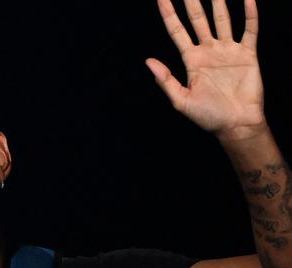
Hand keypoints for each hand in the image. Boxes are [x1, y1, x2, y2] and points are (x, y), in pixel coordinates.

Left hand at [146, 0, 265, 140]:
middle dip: (191, 1)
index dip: (169, 14)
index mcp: (191, 60)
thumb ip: (165, 80)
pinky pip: (249, 29)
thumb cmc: (208, 116)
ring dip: (218, 2)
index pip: (177, 31)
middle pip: (198, 19)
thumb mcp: (181, 100)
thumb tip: (148, 61)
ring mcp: (228, 51)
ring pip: (222, 19)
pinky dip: (249, 14)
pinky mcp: (247, 54)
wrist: (235, 124)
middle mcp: (208, 52)